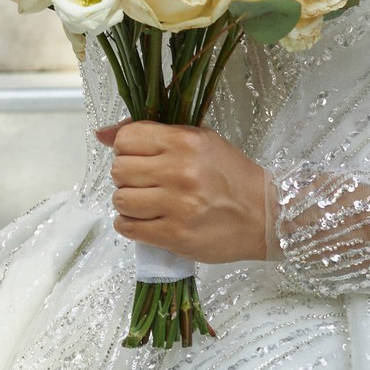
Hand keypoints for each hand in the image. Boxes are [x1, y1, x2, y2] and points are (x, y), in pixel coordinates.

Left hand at [99, 121, 275, 263]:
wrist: (266, 215)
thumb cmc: (232, 176)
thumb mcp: (199, 140)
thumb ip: (151, 133)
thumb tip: (102, 134)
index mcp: (184, 141)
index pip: (126, 139)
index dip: (126, 149)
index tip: (139, 157)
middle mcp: (179, 171)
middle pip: (119, 171)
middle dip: (127, 178)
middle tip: (145, 183)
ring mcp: (177, 206)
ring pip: (121, 201)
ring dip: (128, 203)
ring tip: (148, 203)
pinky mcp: (176, 236)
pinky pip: (129, 228)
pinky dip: (131, 225)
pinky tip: (147, 221)